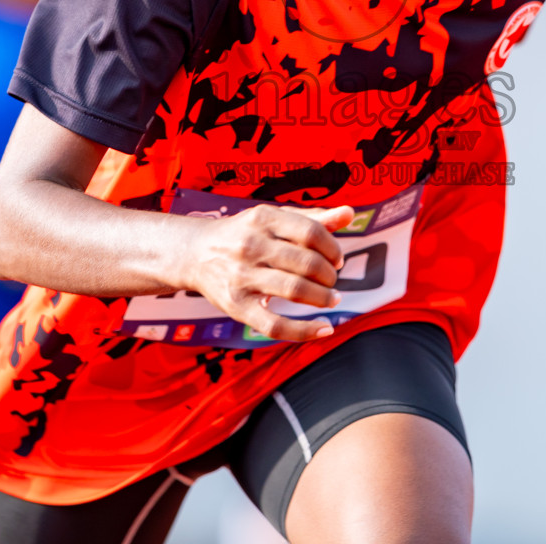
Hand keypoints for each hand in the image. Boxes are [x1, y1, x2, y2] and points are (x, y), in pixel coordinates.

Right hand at [181, 204, 354, 342]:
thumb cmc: (245, 234)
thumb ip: (313, 218)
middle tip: (332, 280)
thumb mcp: (274, 219)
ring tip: (331, 298)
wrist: (195, 253)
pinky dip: (304, 331)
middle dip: (329, 275)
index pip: (311, 232)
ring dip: (323, 298)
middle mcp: (250, 246)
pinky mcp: (237, 306)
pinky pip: (275, 325)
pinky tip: (324, 329)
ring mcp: (242, 277)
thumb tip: (350, 213)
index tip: (336, 259)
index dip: (332, 248)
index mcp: (262, 219)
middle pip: (307, 263)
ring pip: (295, 291)